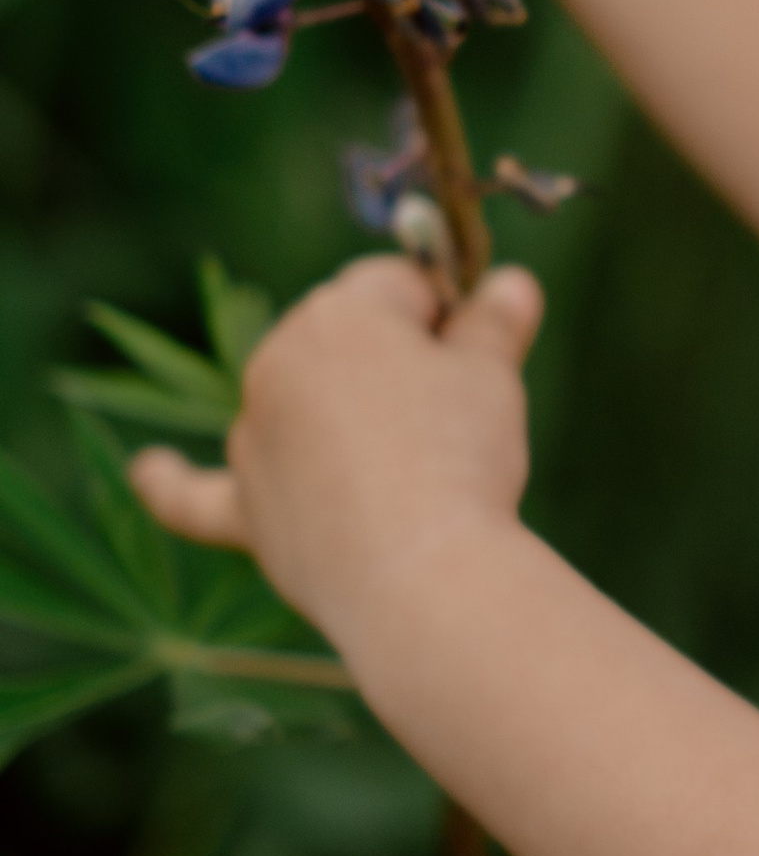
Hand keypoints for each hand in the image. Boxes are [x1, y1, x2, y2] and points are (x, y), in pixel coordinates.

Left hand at [132, 259, 543, 641]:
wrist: (420, 572)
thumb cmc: (462, 454)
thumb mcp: (494, 374)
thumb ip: (494, 322)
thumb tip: (512, 283)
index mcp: (341, 310)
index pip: (402, 283)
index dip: (451, 318)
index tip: (484, 361)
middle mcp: (279, 359)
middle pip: (347, 339)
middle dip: (397, 364)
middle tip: (456, 421)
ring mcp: (254, 434)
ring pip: (297, 404)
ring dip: (338, 416)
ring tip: (411, 469)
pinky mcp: (245, 506)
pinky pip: (194, 493)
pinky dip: (171, 481)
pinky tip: (149, 469)